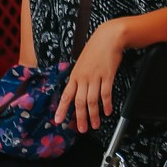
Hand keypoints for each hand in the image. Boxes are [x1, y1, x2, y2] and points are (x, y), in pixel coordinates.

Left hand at [56, 18, 126, 133]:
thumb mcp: (82, 62)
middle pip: (79, 102)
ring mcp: (95, 77)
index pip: (66, 95)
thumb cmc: (96, 49)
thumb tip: (76, 90)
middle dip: (80, 118)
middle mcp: (83, 78)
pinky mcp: (107, 76)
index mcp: (75, 75)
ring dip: (93, 115)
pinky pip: (106, 94)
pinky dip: (106, 105)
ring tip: (95, 124)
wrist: (108, 37)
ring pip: (92, 101)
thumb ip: (79, 77)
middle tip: (81, 129)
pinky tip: (107, 111)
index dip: (61, 109)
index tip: (58, 120)